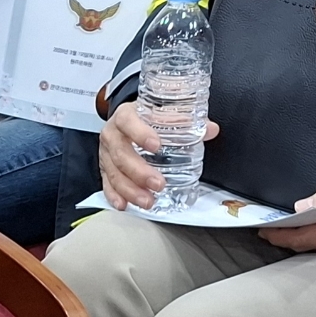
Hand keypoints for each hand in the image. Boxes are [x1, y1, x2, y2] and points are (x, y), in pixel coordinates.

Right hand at [98, 101, 221, 210]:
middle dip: (139, 172)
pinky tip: (124, 205)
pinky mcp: (104, 168)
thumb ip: (186, 120)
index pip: (128, 121)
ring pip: (113, 172)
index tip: (156, 146)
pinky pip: (107, 183)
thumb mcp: (163, 111)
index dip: (140, 133)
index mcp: (126, 115)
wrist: (127, 119)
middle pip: (120, 153)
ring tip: (148, 201)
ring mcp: (106, 152)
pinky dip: (115, 195)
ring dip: (130, 189)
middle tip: (158, 183)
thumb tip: (210, 129)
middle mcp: (113, 133)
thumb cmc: (145, 116)